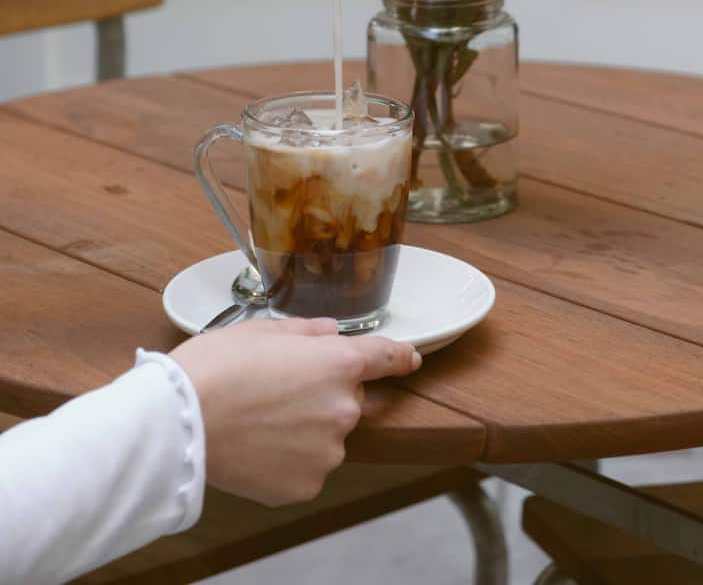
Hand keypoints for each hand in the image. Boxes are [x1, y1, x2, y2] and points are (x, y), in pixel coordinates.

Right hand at [171, 318, 421, 505]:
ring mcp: (327, 452)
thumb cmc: (217, 367)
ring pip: (326, 435)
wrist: (179, 421)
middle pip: (347, 398)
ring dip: (306, 428)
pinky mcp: (305, 485)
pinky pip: (307, 467)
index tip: (410, 359)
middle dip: (323, 392)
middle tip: (277, 389)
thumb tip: (328, 334)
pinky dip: (289, 459)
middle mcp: (343, 409)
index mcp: (339, 363)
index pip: (386, 358)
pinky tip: (257, 445)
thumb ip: (307, 332)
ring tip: (260, 419)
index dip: (400, 357)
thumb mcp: (263, 330)